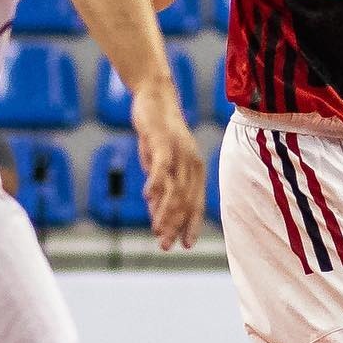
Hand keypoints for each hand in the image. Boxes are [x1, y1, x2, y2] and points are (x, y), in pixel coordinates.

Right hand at [131, 81, 205, 250]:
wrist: (156, 97)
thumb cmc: (158, 133)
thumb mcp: (159, 163)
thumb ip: (160, 186)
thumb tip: (156, 211)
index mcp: (195, 169)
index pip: (196, 203)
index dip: (191, 224)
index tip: (185, 245)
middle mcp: (191, 163)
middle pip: (186, 201)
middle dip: (176, 226)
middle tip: (164, 246)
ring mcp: (179, 153)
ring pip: (174, 189)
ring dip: (165, 213)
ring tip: (157, 231)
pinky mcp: (163, 142)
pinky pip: (161, 167)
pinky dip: (155, 183)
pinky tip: (147, 198)